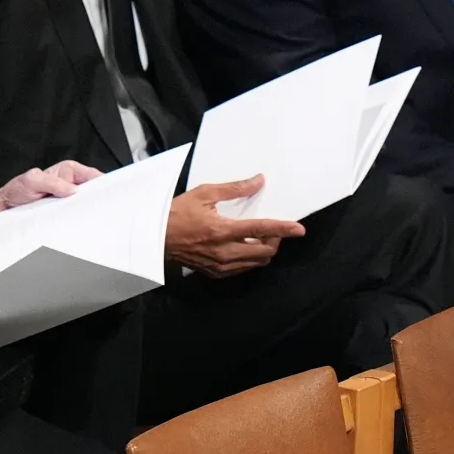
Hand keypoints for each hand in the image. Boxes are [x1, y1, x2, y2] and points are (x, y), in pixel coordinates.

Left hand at [0, 160, 99, 246]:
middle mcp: (66, 188)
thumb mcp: (30, 182)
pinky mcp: (60, 218)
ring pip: (83, 208)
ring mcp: (64, 204)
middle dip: (98, 200)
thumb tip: (72, 189)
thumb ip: (50, 182)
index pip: (89, 175)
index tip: (110, 190)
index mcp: (63, 173)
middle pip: (90, 193)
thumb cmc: (14, 193)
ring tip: (95, 222)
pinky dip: (78, 225)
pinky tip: (80, 230)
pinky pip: (74, 220)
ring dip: (88, 214)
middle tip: (106, 209)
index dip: (101, 181)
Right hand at [164, 177, 305, 276]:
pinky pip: (243, 269)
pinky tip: (242, 247)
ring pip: (257, 263)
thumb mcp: (204, 194)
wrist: (155, 238)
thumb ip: (234, 189)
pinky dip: (250, 258)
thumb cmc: (176, 214)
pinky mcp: (215, 272)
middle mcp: (224, 251)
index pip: (261, 230)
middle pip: (265, 252)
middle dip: (275, 240)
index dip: (284, 228)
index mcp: (222, 230)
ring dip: (263, 250)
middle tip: (271, 229)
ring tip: (257, 238)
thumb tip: (257, 181)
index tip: (299, 229)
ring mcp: (220, 265)